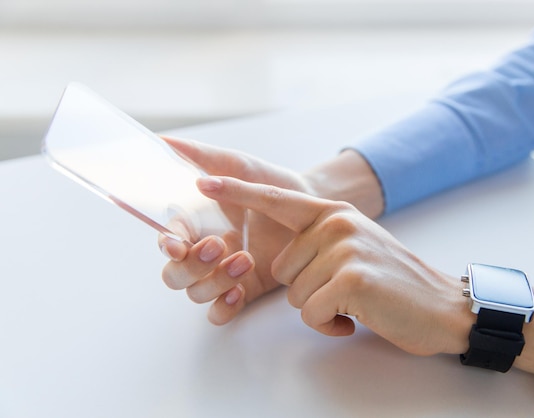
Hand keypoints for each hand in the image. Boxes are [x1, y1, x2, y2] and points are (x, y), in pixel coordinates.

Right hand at [158, 136, 312, 323]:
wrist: (311, 205)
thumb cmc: (271, 181)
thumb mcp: (238, 164)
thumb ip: (202, 156)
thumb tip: (164, 142)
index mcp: (196, 222)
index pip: (169, 239)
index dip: (168, 245)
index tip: (178, 245)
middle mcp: (204, 251)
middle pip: (174, 274)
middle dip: (191, 267)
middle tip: (220, 246)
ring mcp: (223, 272)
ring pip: (196, 293)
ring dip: (213, 282)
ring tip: (246, 259)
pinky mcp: (244, 289)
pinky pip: (219, 312)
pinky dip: (223, 308)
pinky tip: (239, 292)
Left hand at [197, 175, 474, 355]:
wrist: (442, 306)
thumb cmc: (393, 282)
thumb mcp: (356, 246)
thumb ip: (319, 241)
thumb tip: (282, 263)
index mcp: (334, 212)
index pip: (276, 200)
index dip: (238, 193)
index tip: (203, 182)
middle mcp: (336, 223)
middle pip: (280, 268)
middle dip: (305, 289)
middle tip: (343, 291)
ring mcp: (344, 248)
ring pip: (294, 293)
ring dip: (320, 309)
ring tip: (354, 304)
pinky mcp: (350, 278)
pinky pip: (311, 312)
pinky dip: (329, 325)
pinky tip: (357, 317)